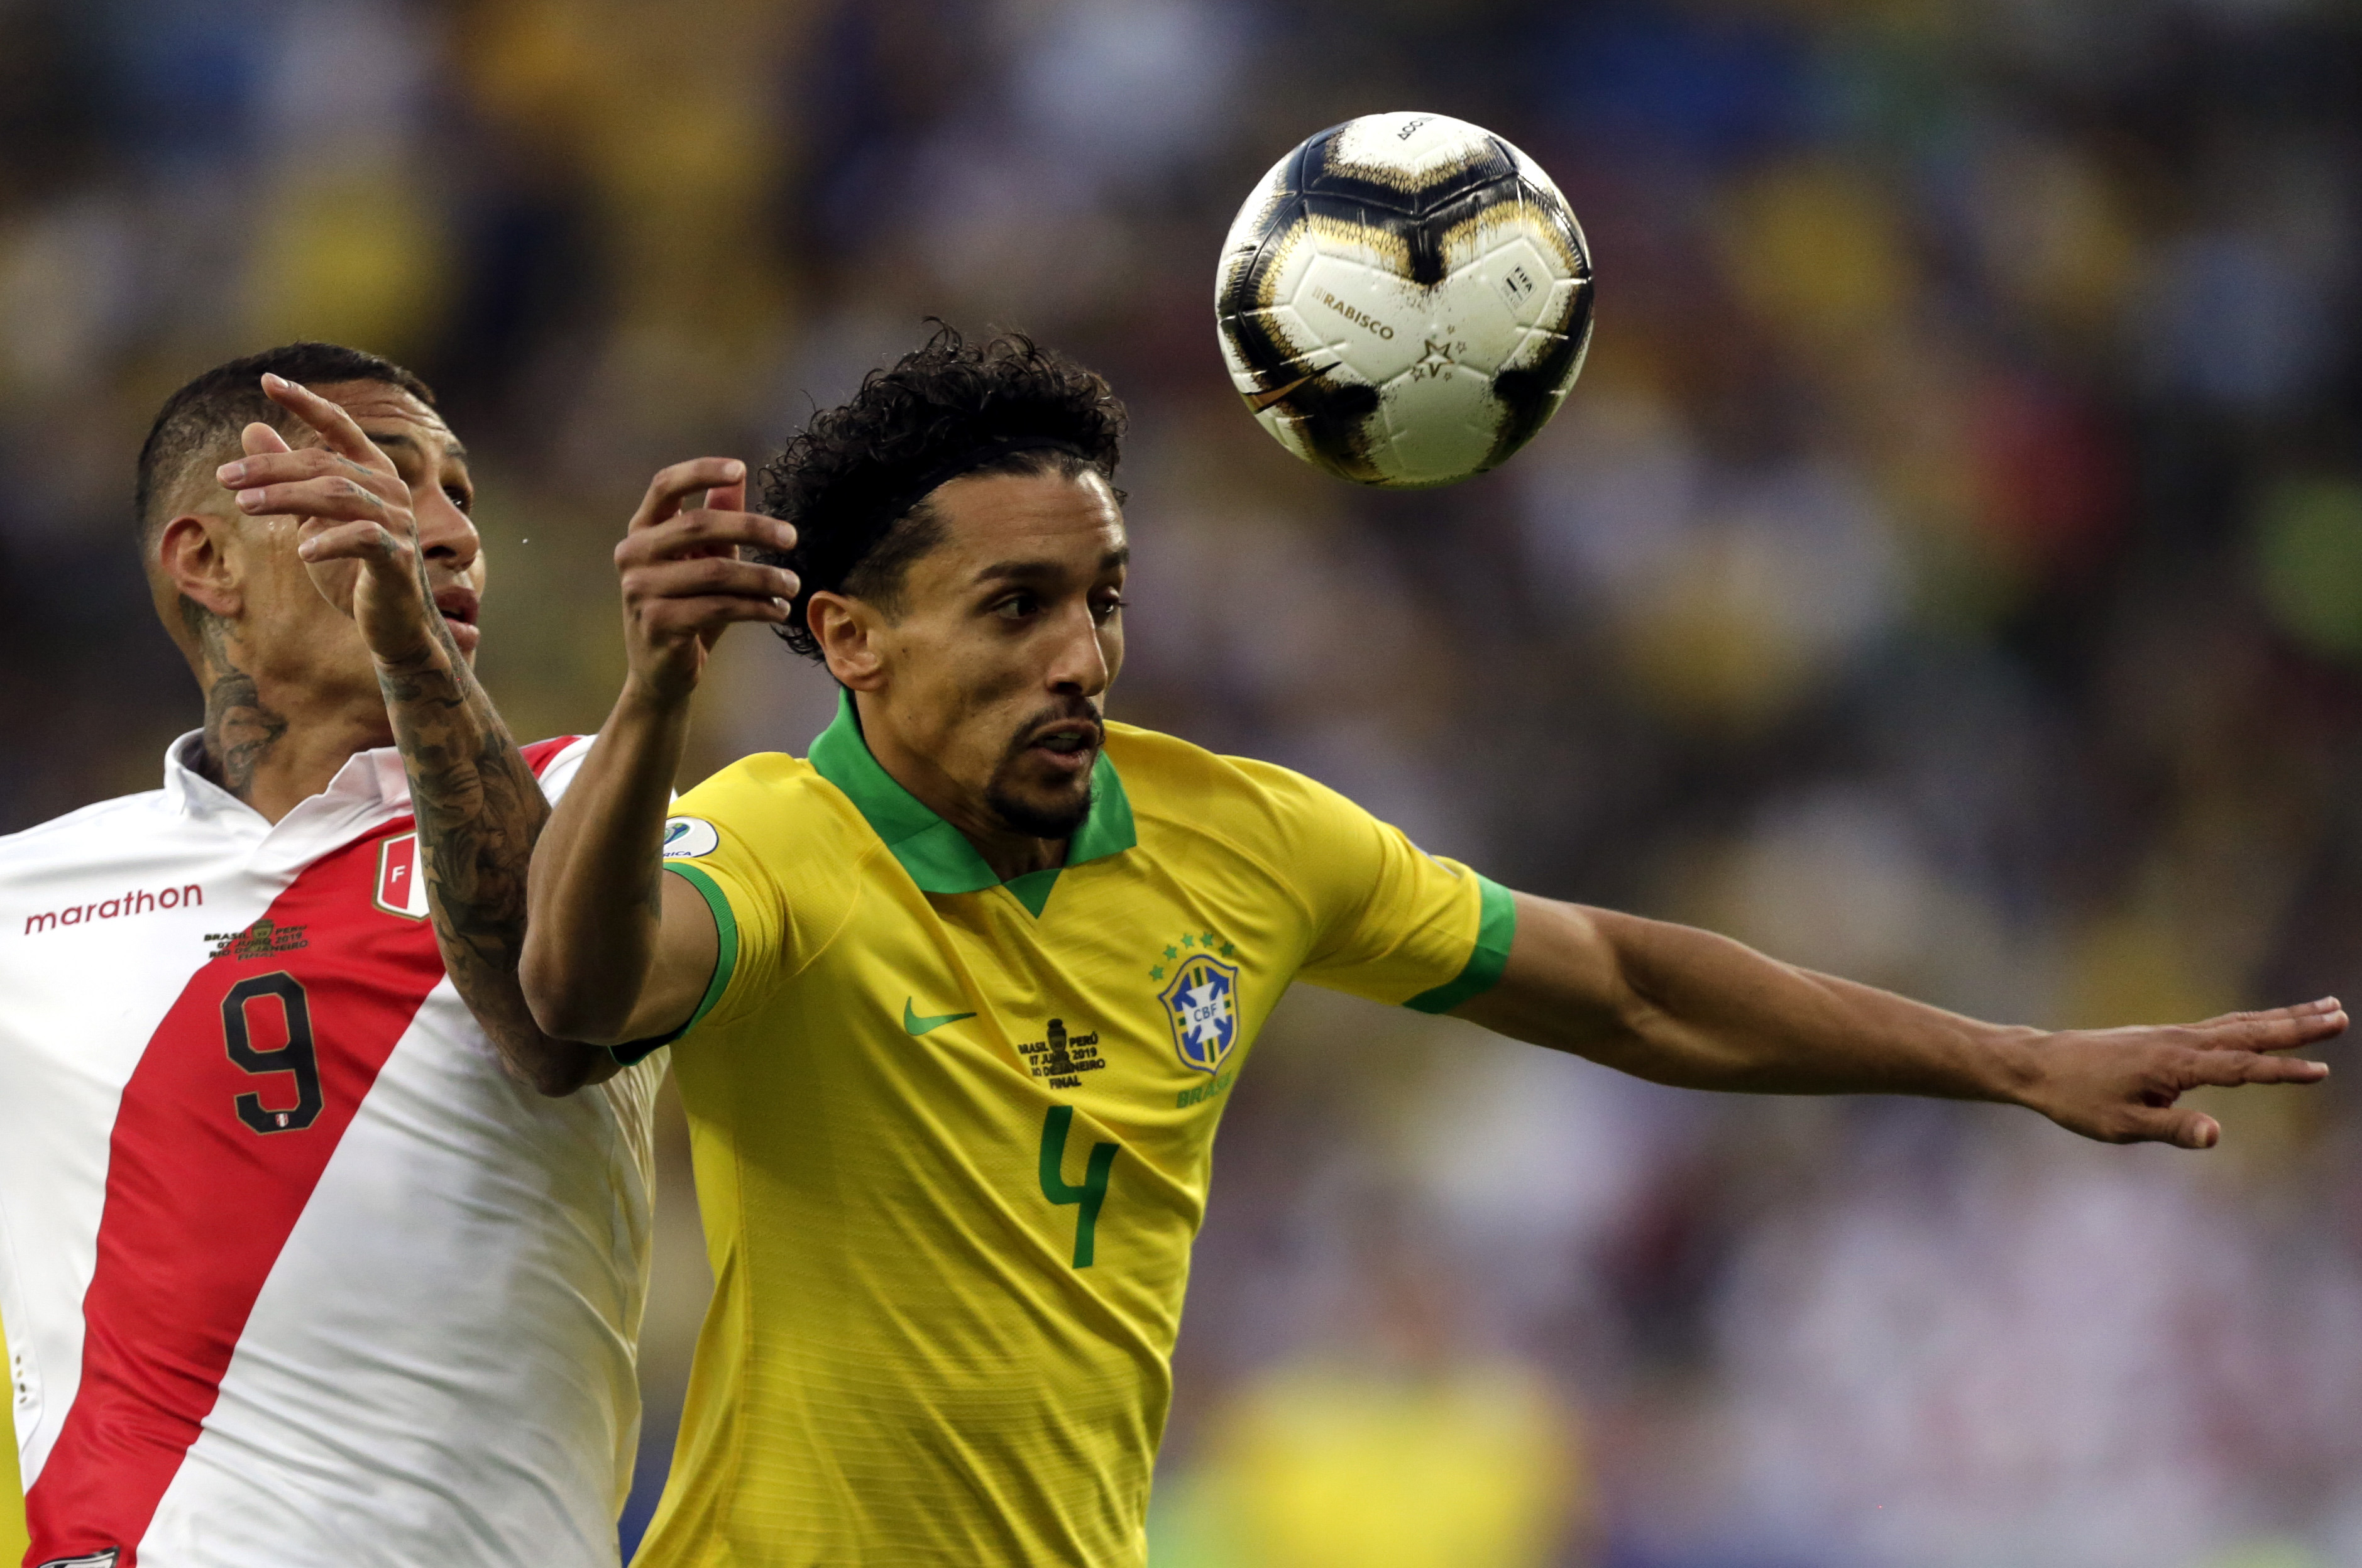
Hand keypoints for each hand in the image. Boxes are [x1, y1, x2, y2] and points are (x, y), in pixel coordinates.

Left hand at [215, 373, 440, 668]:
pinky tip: (303, 552)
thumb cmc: (354, 569)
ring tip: (245, 505)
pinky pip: (362, 539)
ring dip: (285, 497)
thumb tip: (252, 427)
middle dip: (270, 467)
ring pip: (337, 494)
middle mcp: (390, 490)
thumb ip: (290, 474)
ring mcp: (397, 523)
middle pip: (323, 463)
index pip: (340, 426)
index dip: (306, 401)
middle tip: (224, 477)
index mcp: (374, 474)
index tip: (267, 380)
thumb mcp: (314, 516)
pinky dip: (330, 542)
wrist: (397, 624)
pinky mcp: (398, 558)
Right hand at [614, 458, 798, 704]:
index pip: (665, 485)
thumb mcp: (704, 559)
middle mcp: (633, 554)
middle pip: (698, 526)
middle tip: (792, 538)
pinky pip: (719, 606)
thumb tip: (739, 475)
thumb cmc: (687, 605)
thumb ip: (717, 518)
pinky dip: (757, 607)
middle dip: (753, 529)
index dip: (701, 472)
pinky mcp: (659, 623)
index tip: (739, 468)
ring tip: (793, 585)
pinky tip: (779, 610)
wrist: (662, 671)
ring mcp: (640, 590)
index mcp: (642, 530)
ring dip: (764, 577)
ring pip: (715, 571)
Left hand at [2018, 998, 2342, 1147]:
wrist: (2040, 1065)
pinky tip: (2267, 1023)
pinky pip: (2221, 1027)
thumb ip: (2172, 1130)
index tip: (2322, 1070)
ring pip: (2240, 1024)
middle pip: (2250, 1032)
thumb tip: (2217, 1135)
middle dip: (2298, 1026)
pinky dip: (2252, 1022)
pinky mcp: (2166, 1037)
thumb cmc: (2077, 1100)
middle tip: (2343, 1016)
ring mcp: (2174, 1035)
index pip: (2240, 1068)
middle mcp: (2180, 1042)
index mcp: (2174, 1064)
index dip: (2281, 1071)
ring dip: (2283, 1017)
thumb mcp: (2122, 1126)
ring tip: (2325, 1007)